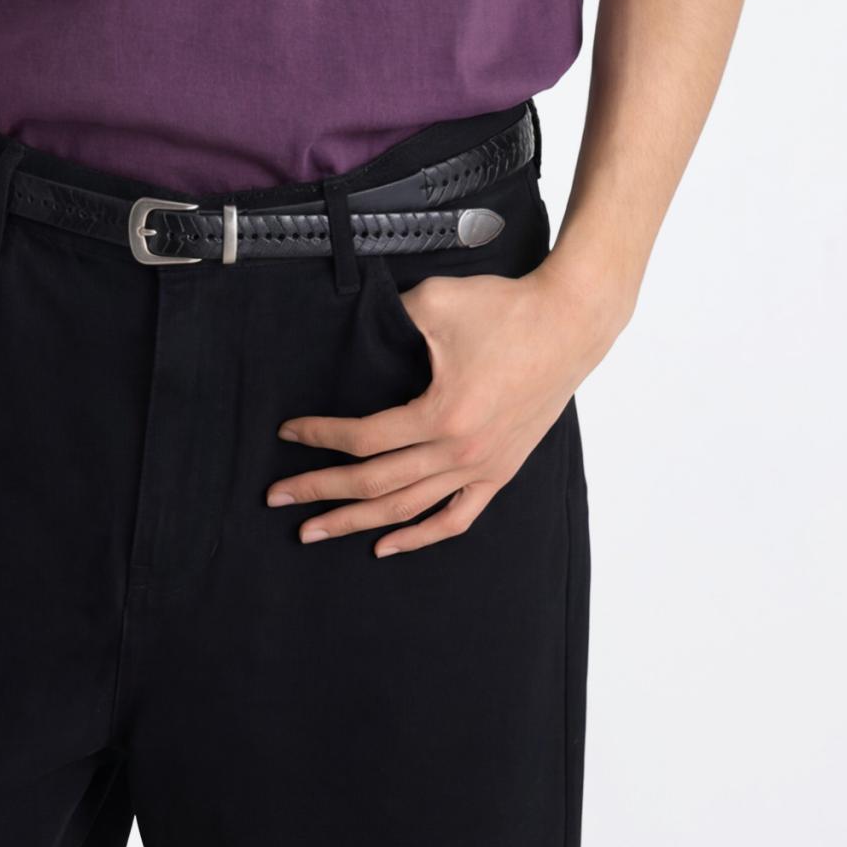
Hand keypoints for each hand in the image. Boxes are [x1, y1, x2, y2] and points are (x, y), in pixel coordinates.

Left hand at [267, 255, 628, 556]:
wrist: (569, 323)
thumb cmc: (505, 308)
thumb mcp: (436, 302)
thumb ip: (389, 317)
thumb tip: (353, 324)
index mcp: (441, 414)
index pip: (364, 438)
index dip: (319, 436)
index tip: (287, 433)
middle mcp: (460, 451)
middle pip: (376, 483)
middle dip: (321, 492)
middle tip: (277, 498)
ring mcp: (483, 467)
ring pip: (409, 508)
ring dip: (359, 522)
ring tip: (316, 530)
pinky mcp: (501, 470)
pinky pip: (456, 517)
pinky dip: (420, 537)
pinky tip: (387, 545)